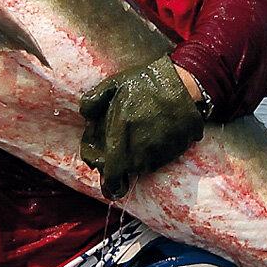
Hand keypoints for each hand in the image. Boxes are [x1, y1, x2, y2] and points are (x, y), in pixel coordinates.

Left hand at [79, 56, 204, 198]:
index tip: (109, 181)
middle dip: (125, 163)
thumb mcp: (112, 85)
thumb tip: (85, 119)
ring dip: (141, 156)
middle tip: (128, 142)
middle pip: (129, 169)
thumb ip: (92, 102)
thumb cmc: (144, 83)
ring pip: (145, 165)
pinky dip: (157, 151)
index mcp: (121, 136)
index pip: (113, 174)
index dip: (110, 182)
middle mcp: (140, 150)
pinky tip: (157, 132)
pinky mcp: (176, 151)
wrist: (181, 84)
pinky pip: (162, 159)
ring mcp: (160, 152)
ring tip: (144, 132)